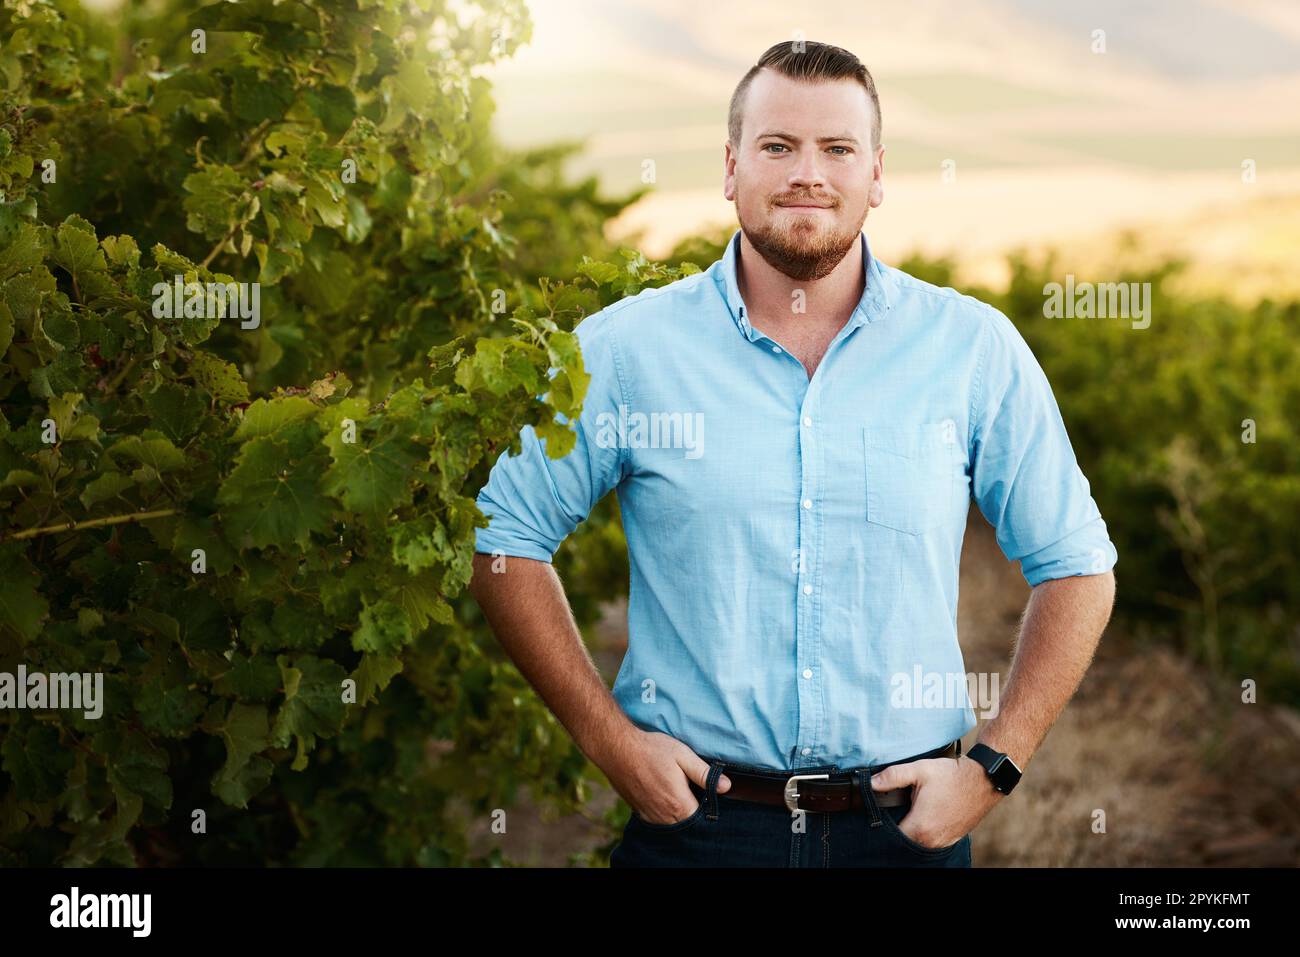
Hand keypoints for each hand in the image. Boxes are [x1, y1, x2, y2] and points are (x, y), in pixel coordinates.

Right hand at [599, 729, 731, 825]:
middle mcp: (664, 816)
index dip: (707, 804)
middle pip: (687, 820)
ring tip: (674, 788)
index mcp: (679, 803)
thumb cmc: (651, 750)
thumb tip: (726, 786)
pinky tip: (661, 791)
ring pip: (672, 821)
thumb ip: (704, 773)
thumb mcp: (682, 755)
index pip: (702, 816)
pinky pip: (658, 818)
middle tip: (688, 786)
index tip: (705, 791)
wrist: (617, 749)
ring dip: (677, 810)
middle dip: (692, 807)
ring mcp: (650, 816)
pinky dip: (663, 810)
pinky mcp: (639, 812)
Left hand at [870, 754, 1001, 848]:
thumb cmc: (952, 775)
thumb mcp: (919, 770)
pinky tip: (926, 814)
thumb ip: (892, 776)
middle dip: (898, 825)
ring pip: (918, 841)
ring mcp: (943, 842)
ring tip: (913, 810)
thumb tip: (870, 783)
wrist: (983, 780)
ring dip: (913, 828)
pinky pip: (932, 840)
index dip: (884, 824)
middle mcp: (931, 841)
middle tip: (899, 807)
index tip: (884, 811)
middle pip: (904, 839)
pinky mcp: (952, 839)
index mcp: (920, 827)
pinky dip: (926, 830)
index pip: (892, 835)